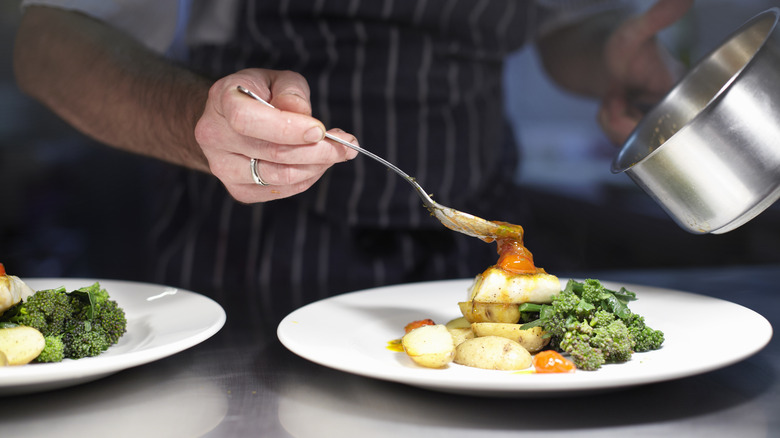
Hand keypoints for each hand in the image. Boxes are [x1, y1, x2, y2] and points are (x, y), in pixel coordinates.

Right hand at [194, 68, 357, 202]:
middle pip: (272, 153)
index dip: (287, 128)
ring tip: (335, 152)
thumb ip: (291, 92)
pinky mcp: (237, 189)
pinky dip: (306, 178)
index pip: (248, 120)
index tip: (320, 130)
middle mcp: (214, 136)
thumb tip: (302, 114)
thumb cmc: (259, 95)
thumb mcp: (277, 80)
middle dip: (318, 151)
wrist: (230, 120)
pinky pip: (280, 190)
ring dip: (316, 166)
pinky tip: (316, 164)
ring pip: (279, 176)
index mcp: (221, 100)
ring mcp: (222, 167)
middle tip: (346, 145)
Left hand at [598, 0, 693, 144]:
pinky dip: (610, 127)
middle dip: (619, 122)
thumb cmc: (620, 42)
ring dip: (612, 123)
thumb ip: (657, 17)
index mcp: (683, 89)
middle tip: (613, 95)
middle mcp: (676, 108)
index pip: (667, 126)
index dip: (635, 122)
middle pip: (647, 141)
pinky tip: (613, 106)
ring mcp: (660, 121)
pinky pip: (625, 143)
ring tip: (614, 97)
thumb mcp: (635, 32)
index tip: (619, 97)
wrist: (601, 55)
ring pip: (633, 145)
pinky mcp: (646, 128)